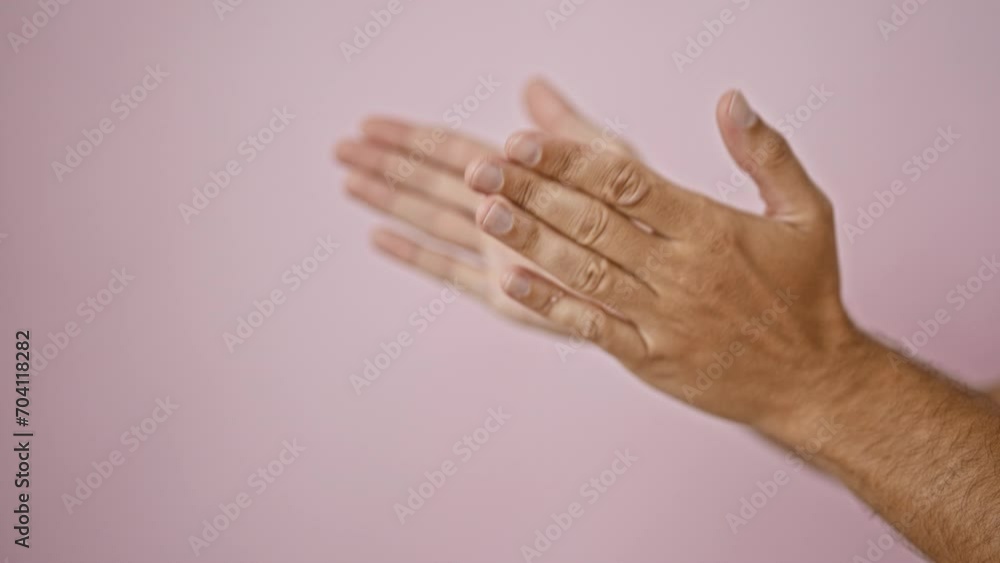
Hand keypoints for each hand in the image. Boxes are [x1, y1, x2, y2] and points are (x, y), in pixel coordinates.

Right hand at [334, 79, 632, 329]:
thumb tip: (531, 86)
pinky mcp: (503, 293)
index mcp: (522, 178)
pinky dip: (415, 255)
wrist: (660, 282)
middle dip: (385, 164)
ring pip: (430, 219)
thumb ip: (567, 131)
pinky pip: (449, 272)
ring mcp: (497, 252)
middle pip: (430, 181)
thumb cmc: (643, 221)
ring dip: (389, 200)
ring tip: (348, 182)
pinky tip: (380, 239)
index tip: (370, 123)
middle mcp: (502, 213)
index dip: (412, 137)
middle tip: (340, 148)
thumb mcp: (610, 164)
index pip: (453, 150)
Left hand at [466, 90, 865, 433]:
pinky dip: (549, 303)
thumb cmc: (807, 293)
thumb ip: (766, 153)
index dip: (570, 159)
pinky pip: (592, 327)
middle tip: (481, 168)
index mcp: (710, 229)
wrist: (814, 382)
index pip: (626, 182)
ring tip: (484, 211)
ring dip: (530, 240)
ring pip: (585, 271)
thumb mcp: (806, 213)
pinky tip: (509, 280)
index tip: (524, 141)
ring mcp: (662, 317)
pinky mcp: (650, 358)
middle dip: (532, 192)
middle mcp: (680, 271)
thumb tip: (730, 100)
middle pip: (593, 222)